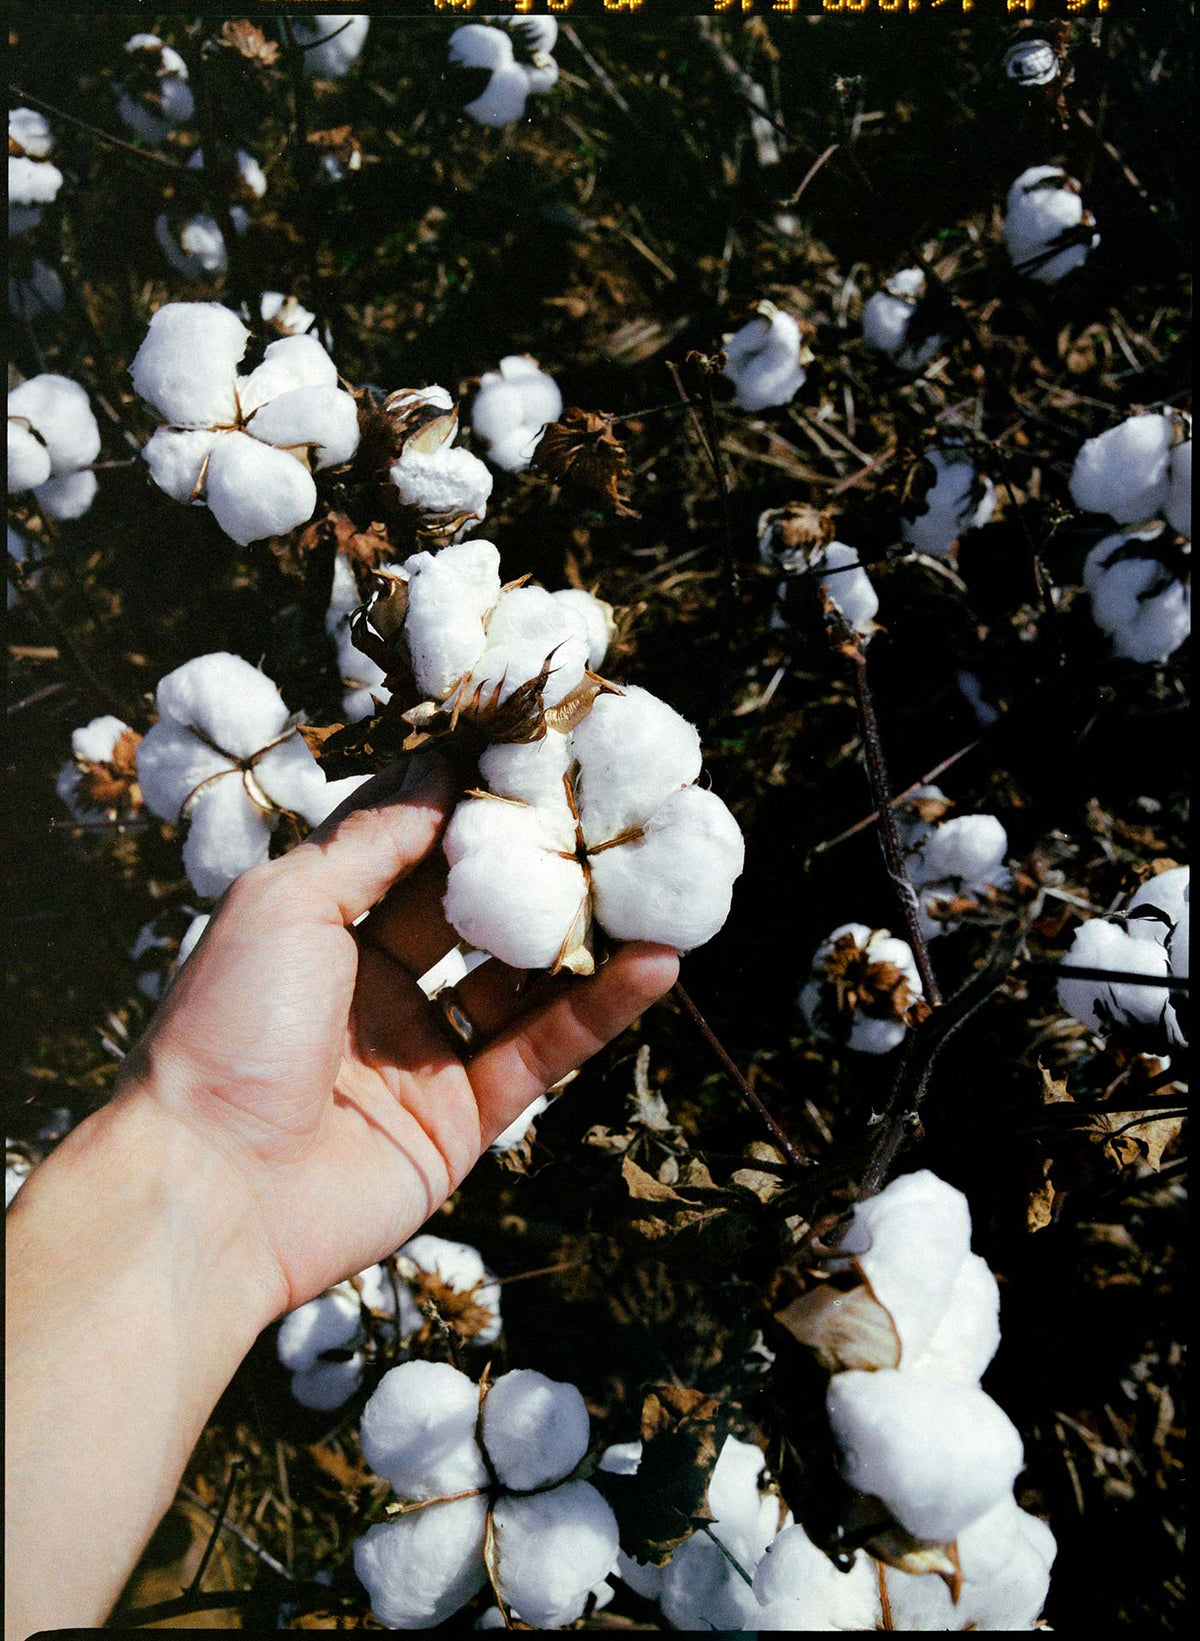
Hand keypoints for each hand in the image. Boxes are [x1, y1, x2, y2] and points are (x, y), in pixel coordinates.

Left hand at [119, 755, 679, 1314]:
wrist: (210, 1193)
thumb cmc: (227, 1027)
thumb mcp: (284, 903)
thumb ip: (371, 840)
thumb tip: (439, 770)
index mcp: (319, 929)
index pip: (409, 851)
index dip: (466, 806)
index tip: (532, 756)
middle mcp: (374, 987)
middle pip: (474, 912)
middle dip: (535, 865)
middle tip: (610, 811)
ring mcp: (422, 1055)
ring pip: (521, 982)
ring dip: (584, 936)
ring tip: (655, 881)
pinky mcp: (464, 1119)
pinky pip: (542, 1052)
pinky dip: (599, 1009)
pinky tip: (657, 961)